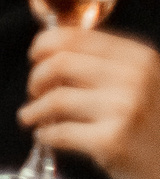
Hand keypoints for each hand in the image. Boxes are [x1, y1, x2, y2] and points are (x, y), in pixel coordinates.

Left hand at [20, 26, 159, 178]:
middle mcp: (135, 78)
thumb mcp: (141, 83)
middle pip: (59, 63)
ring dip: (34, 110)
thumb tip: (48, 52)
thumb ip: (104, 64)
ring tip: (31, 117)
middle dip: (36, 78)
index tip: (35, 57)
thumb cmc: (151, 127)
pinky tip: (45, 137)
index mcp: (139, 58)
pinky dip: (44, 135)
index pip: (75, 37)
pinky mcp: (111, 141)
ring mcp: (124, 110)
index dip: (43, 45)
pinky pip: (59, 132)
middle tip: (33, 92)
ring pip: (55, 99)